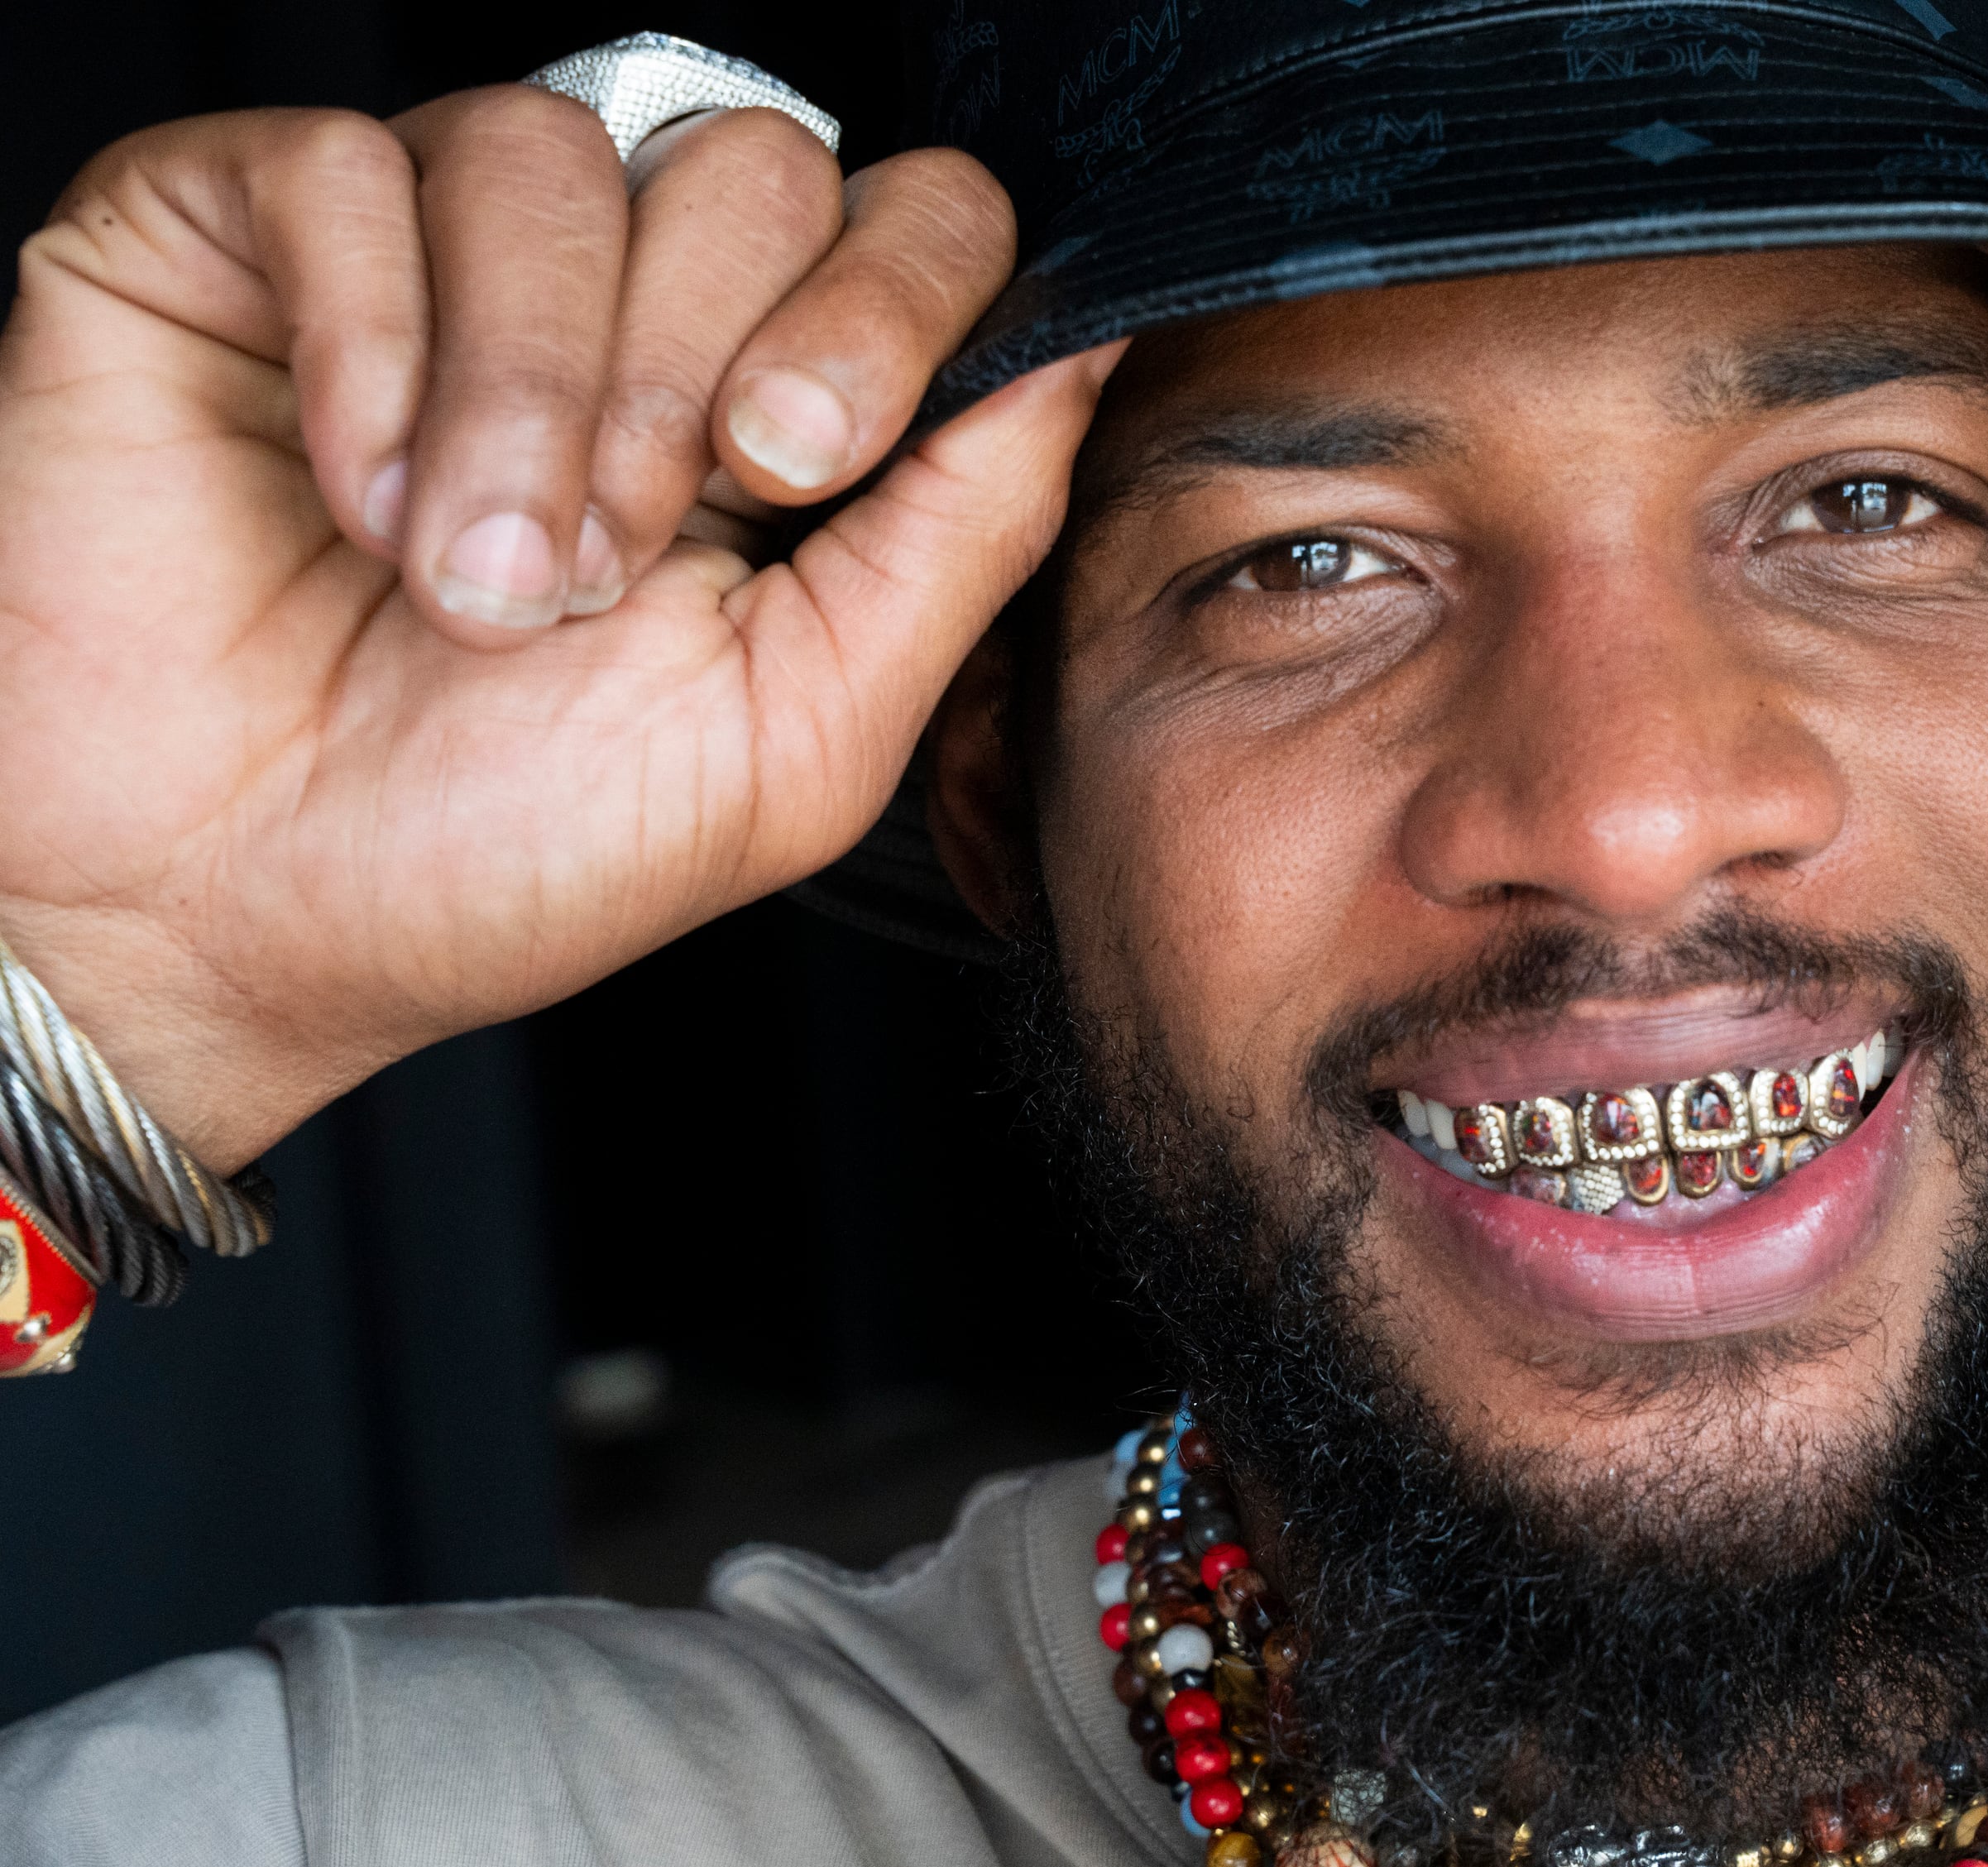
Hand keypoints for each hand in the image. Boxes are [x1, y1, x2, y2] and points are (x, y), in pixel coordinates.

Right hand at [0, 91, 1120, 1168]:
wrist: (230, 921)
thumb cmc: (498, 850)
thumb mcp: (805, 726)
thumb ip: (964, 530)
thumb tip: (1085, 348)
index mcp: (770, 410)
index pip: (915, 223)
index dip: (889, 309)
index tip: (798, 470)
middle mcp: (617, 303)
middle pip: (758, 163)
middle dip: (699, 371)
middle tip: (619, 555)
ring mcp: (432, 249)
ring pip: (553, 153)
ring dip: (532, 396)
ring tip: (476, 576)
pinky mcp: (242, 229)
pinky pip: (350, 171)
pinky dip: (371, 354)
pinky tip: (351, 499)